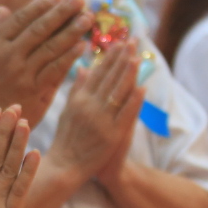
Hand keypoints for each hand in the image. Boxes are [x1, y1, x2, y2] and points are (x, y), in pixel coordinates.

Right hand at [0, 0, 91, 149]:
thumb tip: (3, 10)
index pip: (22, 19)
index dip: (41, 5)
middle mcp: (8, 56)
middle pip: (40, 29)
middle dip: (61, 13)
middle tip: (79, 0)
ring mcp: (21, 74)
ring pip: (51, 48)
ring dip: (71, 32)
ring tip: (87, 19)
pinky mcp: (32, 92)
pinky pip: (54, 71)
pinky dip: (69, 57)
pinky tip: (81, 46)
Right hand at [46, 43, 143, 189]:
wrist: (66, 167)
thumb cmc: (66, 140)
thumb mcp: (67, 111)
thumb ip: (77, 89)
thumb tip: (84, 67)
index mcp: (79, 99)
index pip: (97, 73)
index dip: (110, 57)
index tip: (120, 42)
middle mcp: (89, 106)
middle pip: (109, 78)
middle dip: (122, 58)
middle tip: (133, 41)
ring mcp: (101, 120)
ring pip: (117, 92)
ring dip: (128, 73)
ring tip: (137, 57)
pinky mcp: (112, 134)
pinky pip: (125, 114)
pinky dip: (134, 101)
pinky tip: (142, 87)